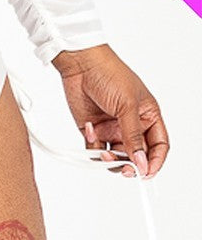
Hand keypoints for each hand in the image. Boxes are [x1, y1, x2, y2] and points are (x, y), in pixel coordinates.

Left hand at [51, 43, 168, 179]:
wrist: (81, 66)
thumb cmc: (110, 75)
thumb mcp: (127, 106)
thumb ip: (133, 136)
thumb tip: (141, 161)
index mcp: (148, 115)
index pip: (158, 145)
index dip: (154, 161)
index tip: (146, 173)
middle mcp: (132, 124)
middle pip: (136, 155)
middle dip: (131, 164)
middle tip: (124, 169)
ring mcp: (113, 128)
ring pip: (115, 156)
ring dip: (109, 159)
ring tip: (102, 151)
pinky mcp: (94, 131)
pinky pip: (96, 150)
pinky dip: (92, 147)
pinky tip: (89, 130)